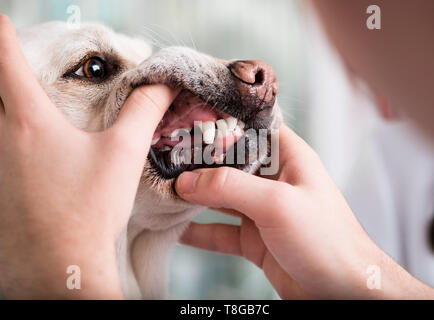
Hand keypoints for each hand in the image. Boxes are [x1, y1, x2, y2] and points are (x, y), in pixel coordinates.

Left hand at [0, 15, 178, 298]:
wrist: (63, 263)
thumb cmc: (91, 208)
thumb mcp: (124, 153)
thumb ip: (145, 110)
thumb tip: (164, 83)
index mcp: (30, 121)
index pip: (4, 60)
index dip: (2, 34)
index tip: (1, 21)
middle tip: (8, 61)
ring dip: (1, 104)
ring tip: (21, 105)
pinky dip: (3, 136)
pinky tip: (24, 152)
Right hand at [175, 124, 433, 298]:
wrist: (344, 292)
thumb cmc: (328, 240)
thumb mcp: (278, 204)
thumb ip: (231, 187)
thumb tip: (188, 180)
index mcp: (288, 157)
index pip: (249, 129)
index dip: (220, 124)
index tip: (187, 122)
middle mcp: (273, 180)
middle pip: (229, 164)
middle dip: (198, 163)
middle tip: (164, 159)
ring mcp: (262, 211)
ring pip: (220, 198)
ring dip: (194, 197)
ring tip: (163, 192)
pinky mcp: (254, 239)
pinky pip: (220, 231)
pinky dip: (198, 231)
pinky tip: (176, 230)